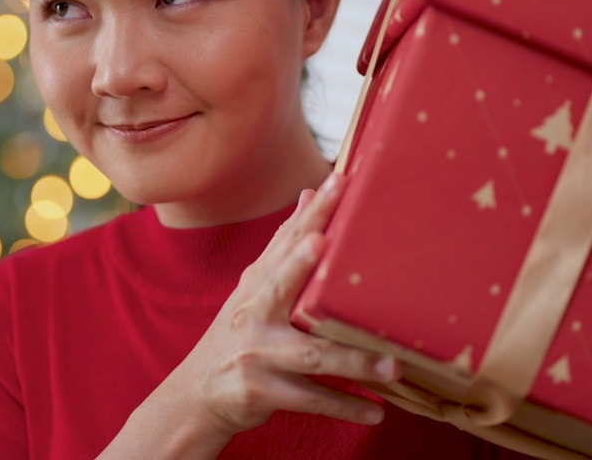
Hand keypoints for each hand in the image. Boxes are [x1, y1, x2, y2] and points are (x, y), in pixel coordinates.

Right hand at [163, 172, 401, 441]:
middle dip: (303, 261)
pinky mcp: (262, 391)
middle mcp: (254, 314)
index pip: (285, 241)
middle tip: (324, 243)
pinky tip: (375, 409)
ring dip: (353, 360)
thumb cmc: (240, 334)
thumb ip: (284, 248)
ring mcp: (257, 354)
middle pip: (284, 283)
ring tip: (392, 363)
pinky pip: (310, 400)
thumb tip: (307, 196)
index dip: (311, 213)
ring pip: (310, 353)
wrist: (199, 394)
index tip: (337, 181)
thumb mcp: (255, 289)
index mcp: (257, 285)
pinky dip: (344, 405)